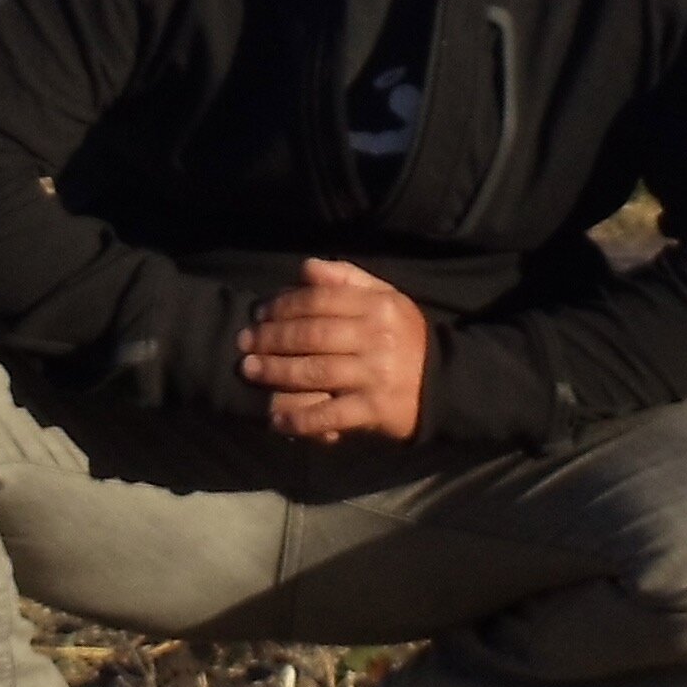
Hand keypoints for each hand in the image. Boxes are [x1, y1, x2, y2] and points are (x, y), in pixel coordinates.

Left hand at [240, 257, 430, 441]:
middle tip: (244, 344)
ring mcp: (374, 375)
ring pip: (315, 372)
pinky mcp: (373, 410)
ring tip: (250, 371)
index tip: (260, 313)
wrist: (443, 384)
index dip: (284, 305)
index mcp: (378, 306)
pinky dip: (299, 418)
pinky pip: (329, 415)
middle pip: (312, 335)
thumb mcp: (386, 299)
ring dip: (276, 373)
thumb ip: (347, 279)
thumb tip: (305, 267)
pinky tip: (275, 419)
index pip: (320, 301)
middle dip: (272, 339)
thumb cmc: (404, 337)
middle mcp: (376, 338)